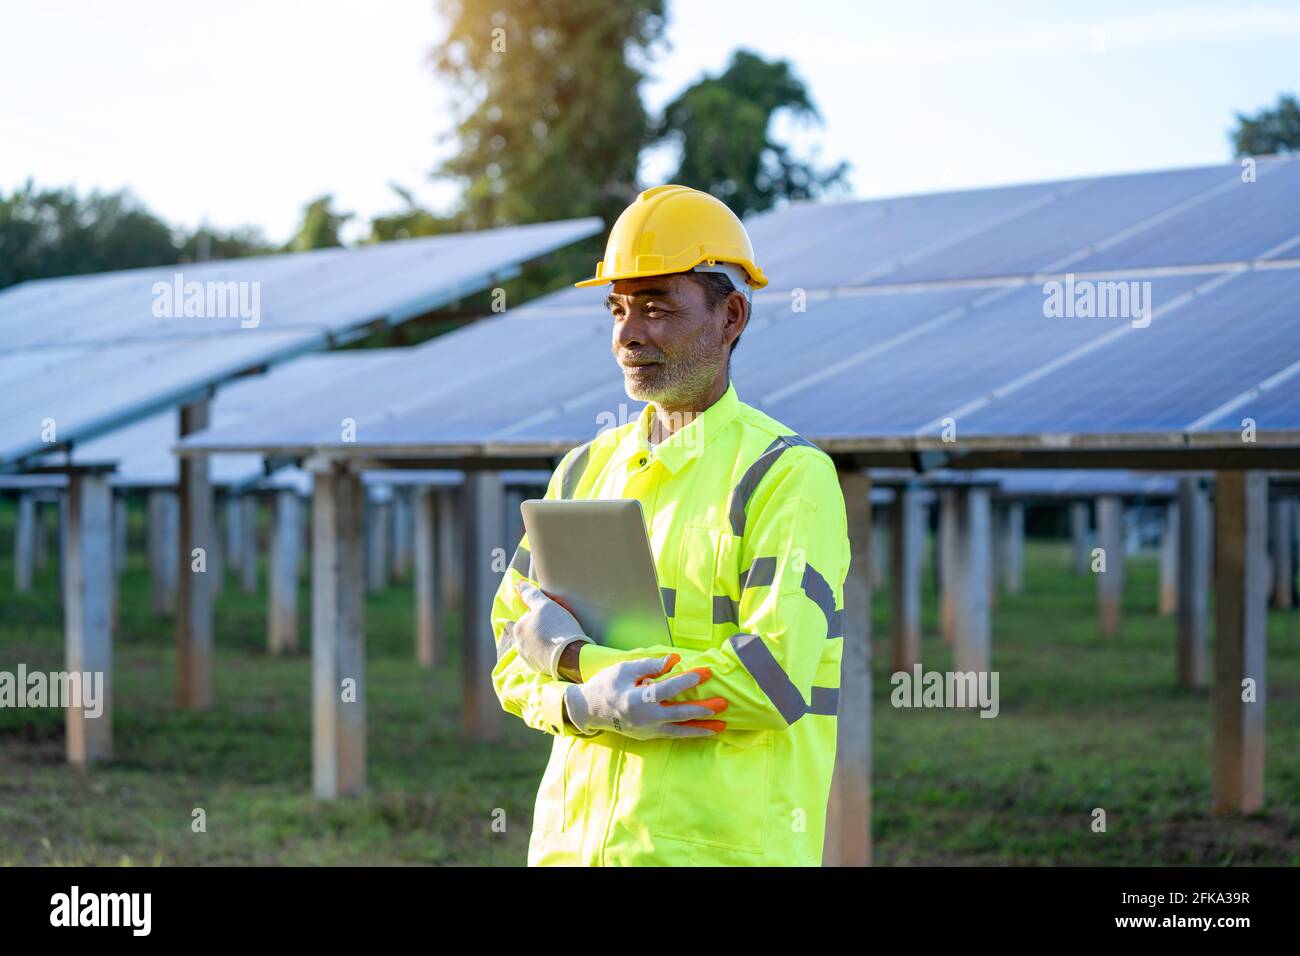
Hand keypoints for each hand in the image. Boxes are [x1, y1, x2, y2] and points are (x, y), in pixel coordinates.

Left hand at [512, 580, 593, 678]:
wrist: (572, 656)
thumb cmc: (557, 627)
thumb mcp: (544, 605)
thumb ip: (530, 594)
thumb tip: (518, 584)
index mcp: (518, 629)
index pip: (529, 615)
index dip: (543, 611)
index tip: (555, 611)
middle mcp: (520, 645)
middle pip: (534, 629)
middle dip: (546, 624)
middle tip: (562, 620)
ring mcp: (530, 659)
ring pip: (539, 642)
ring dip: (549, 637)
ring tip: (565, 633)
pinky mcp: (541, 669)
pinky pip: (546, 655)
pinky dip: (553, 650)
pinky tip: (564, 646)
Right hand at [563, 654, 727, 739]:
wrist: (589, 710)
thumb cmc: (608, 685)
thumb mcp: (625, 669)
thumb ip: (650, 665)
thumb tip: (675, 660)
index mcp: (637, 698)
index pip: (668, 689)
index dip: (688, 680)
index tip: (706, 672)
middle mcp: (644, 717)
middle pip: (679, 713)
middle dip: (702, 709)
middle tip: (723, 703)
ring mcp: (647, 730)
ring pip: (679, 730)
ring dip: (702, 728)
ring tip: (722, 726)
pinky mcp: (649, 736)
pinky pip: (674, 735)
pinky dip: (690, 733)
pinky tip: (706, 731)